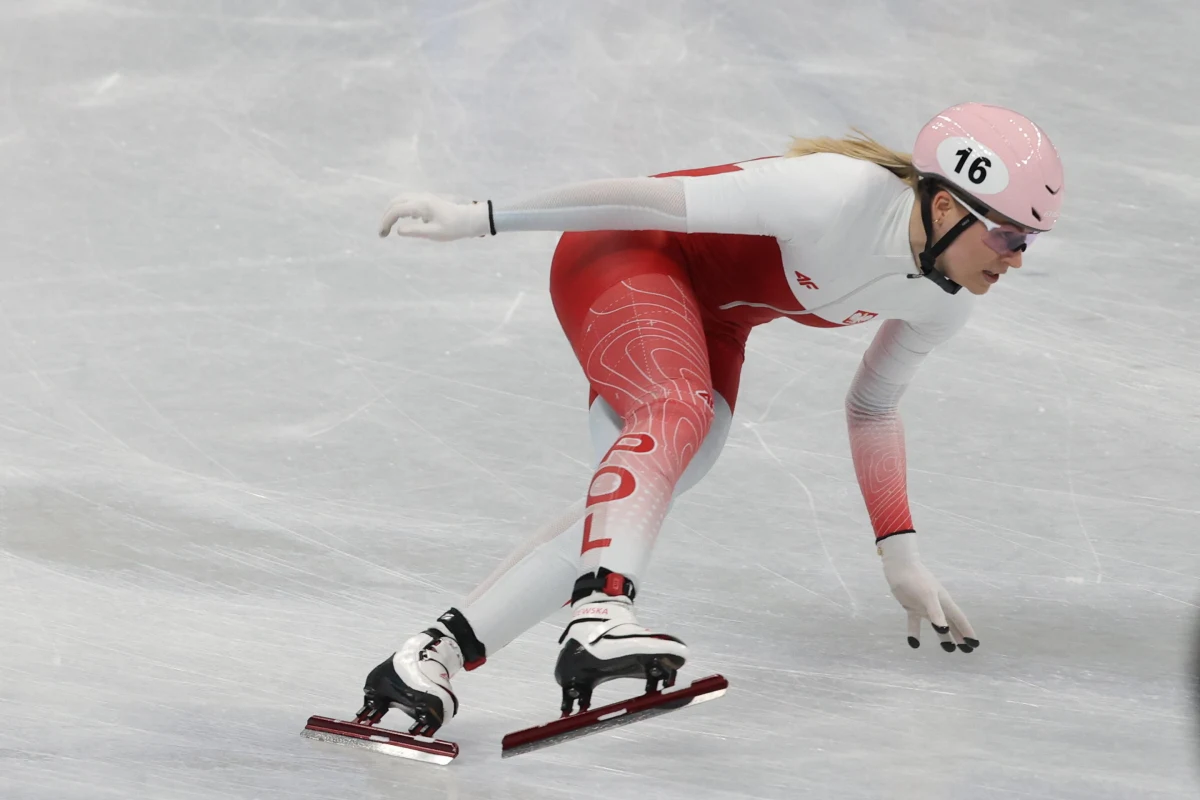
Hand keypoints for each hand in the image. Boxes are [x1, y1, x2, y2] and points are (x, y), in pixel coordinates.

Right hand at [378, 193, 491, 240]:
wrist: (470, 219)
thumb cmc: (454, 228)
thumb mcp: (434, 233)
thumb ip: (415, 231)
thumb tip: (398, 230)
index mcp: (421, 205)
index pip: (396, 210)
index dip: (386, 221)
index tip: (382, 234)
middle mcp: (420, 197)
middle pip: (395, 202)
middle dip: (386, 216)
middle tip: (383, 232)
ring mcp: (424, 197)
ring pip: (401, 200)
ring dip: (392, 212)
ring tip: (390, 227)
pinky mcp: (427, 200)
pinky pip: (408, 201)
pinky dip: (401, 209)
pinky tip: (404, 221)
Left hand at [878, 532, 978, 652]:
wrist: (900, 568)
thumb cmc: (917, 580)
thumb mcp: (928, 596)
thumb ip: (936, 613)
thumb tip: (944, 629)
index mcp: (945, 602)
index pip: (959, 619)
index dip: (967, 631)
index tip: (974, 645)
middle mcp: (937, 606)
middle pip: (951, 624)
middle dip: (959, 636)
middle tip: (966, 651)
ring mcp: (925, 607)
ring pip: (937, 625)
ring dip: (943, 636)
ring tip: (948, 650)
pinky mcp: (912, 608)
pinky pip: (915, 623)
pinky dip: (915, 633)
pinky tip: (914, 644)